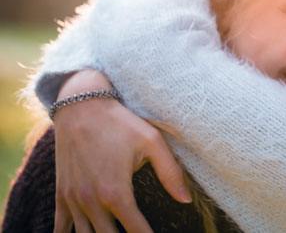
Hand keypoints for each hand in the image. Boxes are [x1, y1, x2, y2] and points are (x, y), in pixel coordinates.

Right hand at [52, 70, 191, 232]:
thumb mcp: (152, 141)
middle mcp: (91, 201)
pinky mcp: (62, 193)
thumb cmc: (120, 122)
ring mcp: (73, 199)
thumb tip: (186, 200)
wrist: (80, 106)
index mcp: (116, 192)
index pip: (136, 231)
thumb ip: (171, 172)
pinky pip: (60, 227)